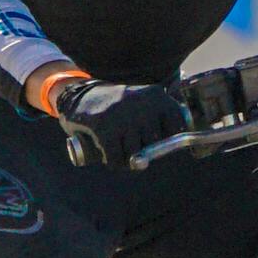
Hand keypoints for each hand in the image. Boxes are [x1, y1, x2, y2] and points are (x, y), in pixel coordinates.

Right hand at [40, 73, 193, 169]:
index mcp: (157, 95)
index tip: (154, 138)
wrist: (80, 96)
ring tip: (118, 148)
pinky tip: (108, 154)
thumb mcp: (144, 102)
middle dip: (143, 150)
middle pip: (154, 144)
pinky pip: (116, 159)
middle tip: (130, 144)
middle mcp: (143, 104)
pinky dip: (112, 162)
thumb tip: (173, 150)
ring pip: (135, 154)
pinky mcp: (104, 128)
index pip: (178, 126)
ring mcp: (123, 116)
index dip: (167, 138)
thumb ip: (161, 121)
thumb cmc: (118, 108)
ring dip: (126, 158)